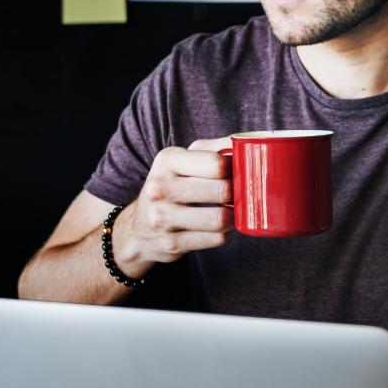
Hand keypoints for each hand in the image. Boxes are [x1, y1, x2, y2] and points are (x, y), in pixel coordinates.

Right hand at [111, 137, 234, 276]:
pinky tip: (219, 228)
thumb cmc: (171, 186)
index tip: (238, 174)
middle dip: (238, 194)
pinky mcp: (171, 244)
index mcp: (167, 160)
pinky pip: (215, 239)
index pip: (217, 163)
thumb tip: (248, 143)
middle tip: (240, 195)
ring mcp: (163, 218)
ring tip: (233, 212)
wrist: (139, 226)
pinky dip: (224, 234)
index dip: (236, 169)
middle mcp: (160, 188)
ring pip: (221, 218)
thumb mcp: (184, 160)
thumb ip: (215, 149)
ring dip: (235, 217)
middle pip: (222, 190)